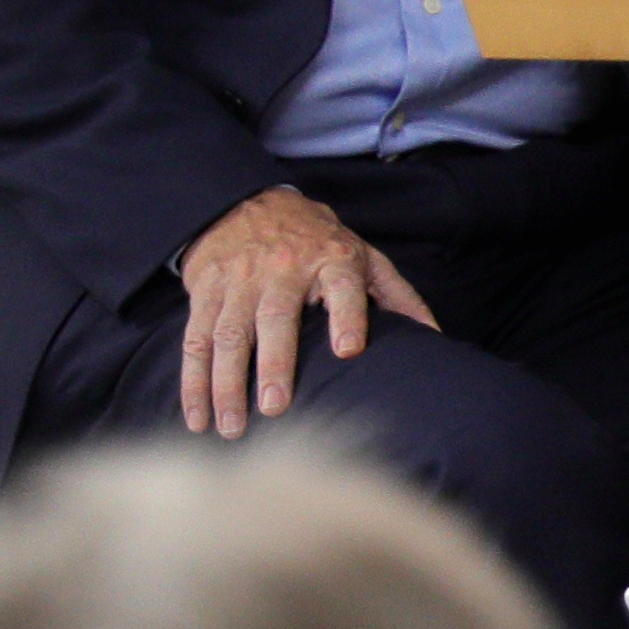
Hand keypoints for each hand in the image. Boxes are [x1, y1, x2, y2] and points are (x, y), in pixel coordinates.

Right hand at [171, 183, 438, 439]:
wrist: (244, 202)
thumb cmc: (316, 241)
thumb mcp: (363, 255)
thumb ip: (397, 296)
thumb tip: (435, 337)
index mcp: (332, 260)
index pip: (345, 288)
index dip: (348, 316)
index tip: (349, 350)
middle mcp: (282, 269)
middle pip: (275, 318)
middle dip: (274, 364)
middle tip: (276, 407)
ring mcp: (240, 280)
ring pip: (229, 335)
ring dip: (226, 384)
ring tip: (233, 427)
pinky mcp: (206, 291)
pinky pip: (196, 339)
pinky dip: (193, 380)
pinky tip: (198, 416)